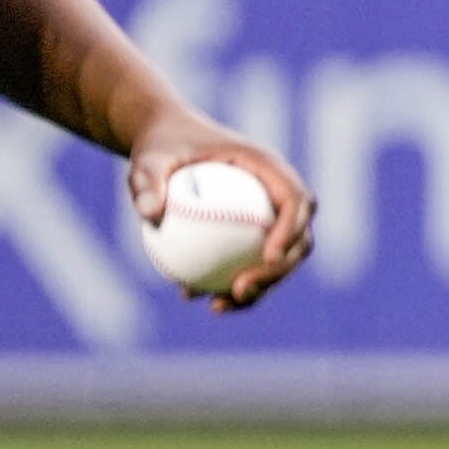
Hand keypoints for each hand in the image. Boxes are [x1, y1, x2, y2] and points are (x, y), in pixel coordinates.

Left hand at [122, 110, 312, 312]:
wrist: (166, 142)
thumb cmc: (160, 146)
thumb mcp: (148, 159)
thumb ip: (148, 182)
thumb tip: (150, 215)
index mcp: (267, 166)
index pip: (295, 199)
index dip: (291, 229)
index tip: (267, 257)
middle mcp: (276, 192)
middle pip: (300, 236)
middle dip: (279, 270)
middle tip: (240, 290)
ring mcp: (268, 213)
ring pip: (280, 258)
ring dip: (258, 287)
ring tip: (218, 306)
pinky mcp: (253, 231)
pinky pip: (251, 263)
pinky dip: (229, 283)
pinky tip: (194, 297)